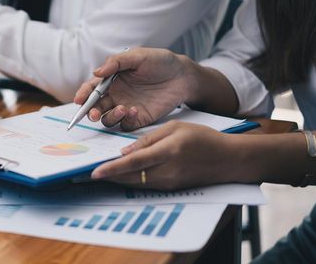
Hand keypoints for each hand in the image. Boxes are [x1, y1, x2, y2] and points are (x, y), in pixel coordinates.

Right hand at [73, 48, 192, 130]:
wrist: (183, 75)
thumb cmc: (160, 62)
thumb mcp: (138, 56)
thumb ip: (116, 62)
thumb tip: (96, 72)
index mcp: (111, 80)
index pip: (91, 89)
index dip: (83, 94)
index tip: (79, 100)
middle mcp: (115, 95)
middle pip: (95, 107)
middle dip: (90, 112)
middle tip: (92, 114)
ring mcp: (126, 108)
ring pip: (107, 119)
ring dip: (109, 117)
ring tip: (122, 108)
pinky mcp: (138, 119)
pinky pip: (126, 125)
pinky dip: (126, 120)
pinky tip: (135, 110)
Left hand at [91, 121, 241, 189]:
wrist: (228, 159)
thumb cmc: (202, 138)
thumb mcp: (175, 128)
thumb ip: (148, 139)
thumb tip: (125, 152)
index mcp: (168, 152)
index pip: (133, 163)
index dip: (112, 169)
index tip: (94, 172)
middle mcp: (167, 171)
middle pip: (131, 177)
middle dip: (109, 177)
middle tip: (87, 174)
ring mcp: (170, 182)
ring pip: (136, 184)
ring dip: (118, 180)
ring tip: (100, 174)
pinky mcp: (172, 188)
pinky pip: (146, 185)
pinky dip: (131, 181)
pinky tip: (121, 175)